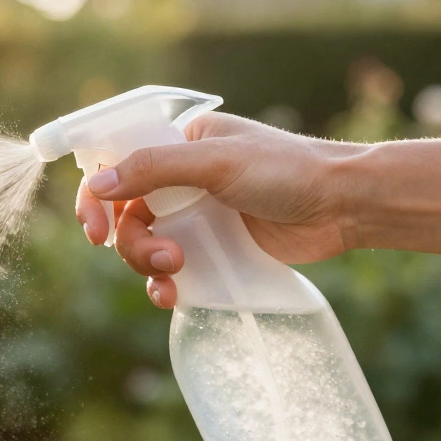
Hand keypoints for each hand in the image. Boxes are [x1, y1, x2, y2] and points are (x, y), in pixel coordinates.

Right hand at [74, 112, 366, 307]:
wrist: (346, 206)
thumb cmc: (288, 170)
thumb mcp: (217, 162)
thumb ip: (155, 169)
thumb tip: (100, 184)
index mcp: (179, 145)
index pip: (117, 166)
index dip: (96, 198)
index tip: (94, 230)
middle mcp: (182, 180)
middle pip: (125, 216)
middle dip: (132, 242)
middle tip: (163, 257)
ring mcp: (197, 217)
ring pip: (144, 246)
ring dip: (148, 264)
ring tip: (176, 272)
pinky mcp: (214, 250)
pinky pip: (172, 271)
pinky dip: (164, 285)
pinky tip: (173, 295)